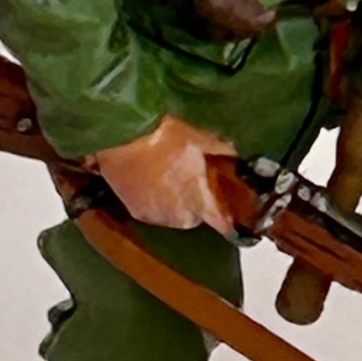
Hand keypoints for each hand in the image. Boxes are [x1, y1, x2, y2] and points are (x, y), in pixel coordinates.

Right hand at [92, 114, 237, 234]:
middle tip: (191, 181)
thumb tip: (239, 156)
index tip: (232, 217)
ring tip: (168, 179)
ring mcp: (158, 217)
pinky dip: (155, 202)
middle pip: (196, 218)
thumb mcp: (200, 137)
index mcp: (201, 199)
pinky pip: (153, 212)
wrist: (122, 138)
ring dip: (176, 204)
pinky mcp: (137, 213)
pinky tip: (151, 183)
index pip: (223, 224)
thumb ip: (222, 151)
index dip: (229, 220)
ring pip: (174, 216)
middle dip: (197, 203)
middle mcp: (181, 216)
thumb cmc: (164, 136)